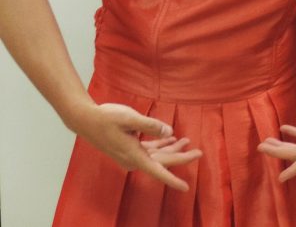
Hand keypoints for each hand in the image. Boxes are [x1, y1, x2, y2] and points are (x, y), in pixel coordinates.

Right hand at [71, 102, 201, 190]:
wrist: (86, 120)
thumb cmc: (106, 118)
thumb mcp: (130, 118)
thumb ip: (151, 125)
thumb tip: (169, 132)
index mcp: (134, 155)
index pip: (158, 170)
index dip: (172, 180)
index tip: (186, 188)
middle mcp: (133, 159)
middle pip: (161, 161)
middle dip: (180, 156)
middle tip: (199, 152)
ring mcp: (130, 154)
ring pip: (156, 155)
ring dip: (171, 148)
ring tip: (187, 141)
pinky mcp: (128, 148)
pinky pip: (148, 150)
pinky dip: (160, 144)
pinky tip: (169, 137)